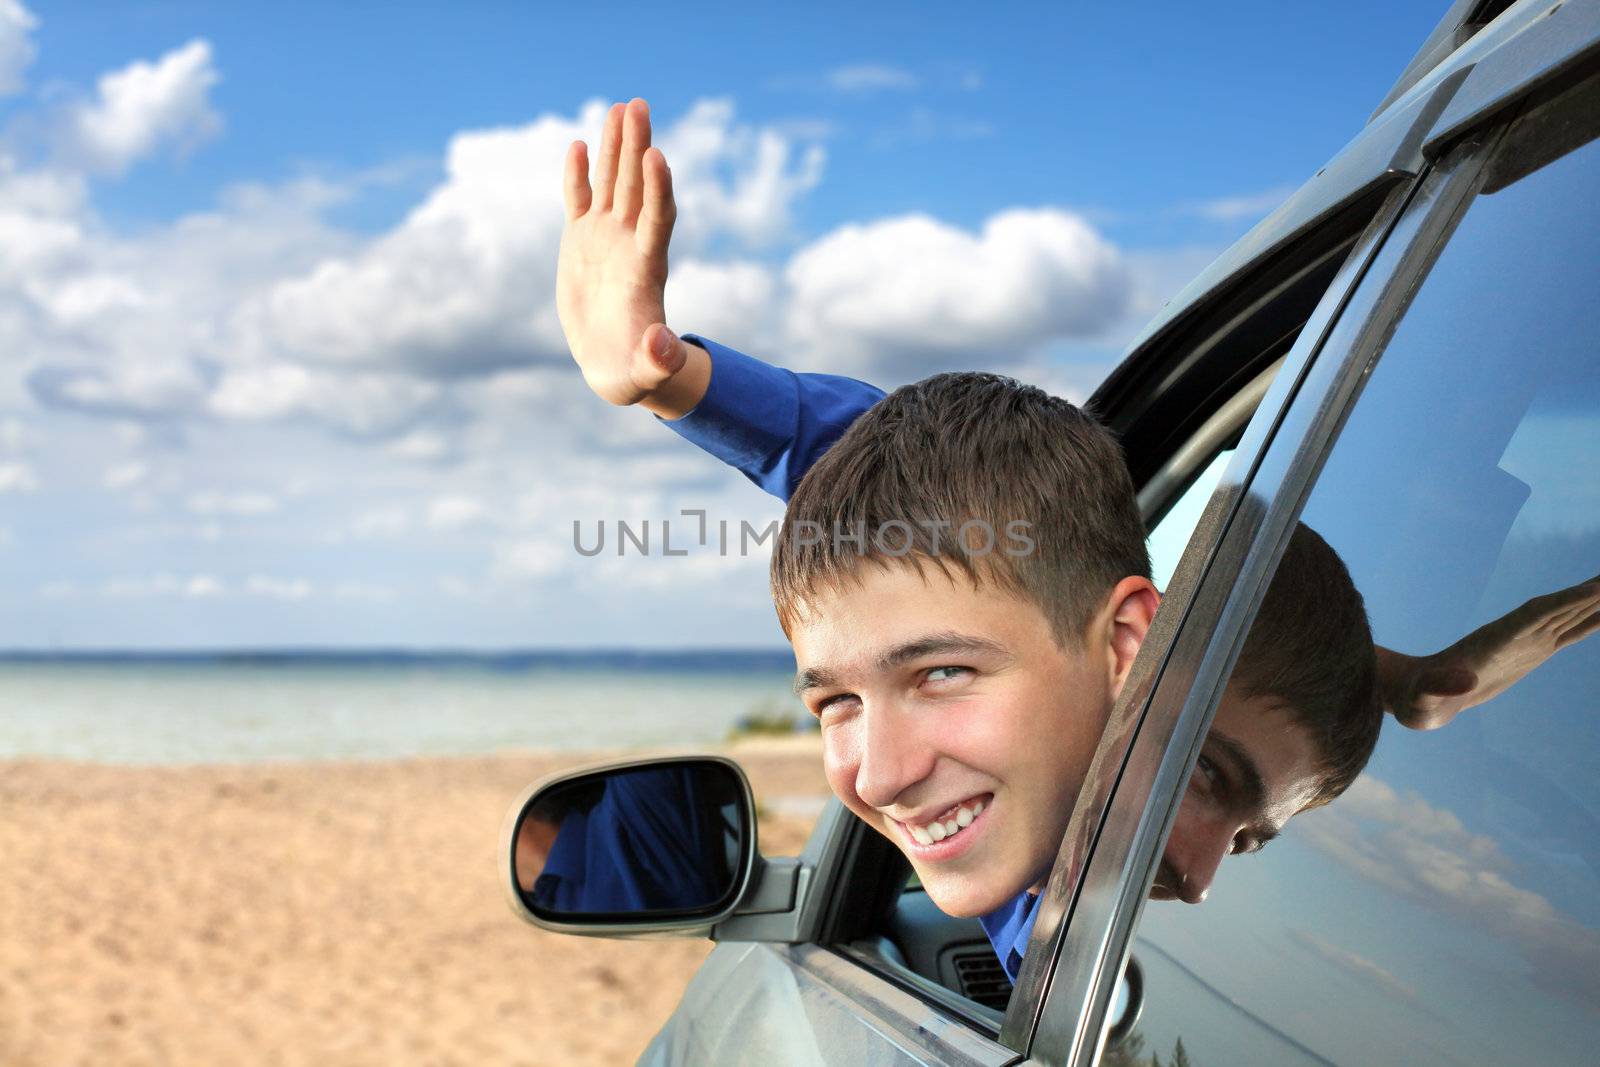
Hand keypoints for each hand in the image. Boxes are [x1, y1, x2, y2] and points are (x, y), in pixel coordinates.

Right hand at [556, 99, 708, 416]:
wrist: (617, 366)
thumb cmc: (634, 373)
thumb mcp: (644, 372)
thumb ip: (657, 359)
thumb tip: (665, 347)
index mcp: (646, 269)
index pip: (657, 220)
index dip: (658, 189)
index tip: (657, 155)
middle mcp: (630, 244)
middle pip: (638, 188)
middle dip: (639, 147)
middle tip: (639, 105)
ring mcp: (606, 239)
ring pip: (614, 184)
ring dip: (618, 147)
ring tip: (621, 107)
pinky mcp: (582, 242)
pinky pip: (581, 201)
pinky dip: (580, 175)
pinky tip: (580, 145)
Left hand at [1381, 573, 1599, 729]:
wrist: (1417, 693)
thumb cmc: (1418, 697)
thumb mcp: (1423, 697)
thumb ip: (1440, 687)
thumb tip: (1465, 681)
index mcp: (1494, 640)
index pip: (1537, 614)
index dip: (1567, 602)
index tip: (1596, 589)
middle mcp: (1515, 634)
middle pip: (1560, 607)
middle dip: (1591, 593)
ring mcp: (1526, 641)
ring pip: (1569, 616)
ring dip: (1597, 602)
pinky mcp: (1531, 652)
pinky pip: (1568, 633)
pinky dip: (1590, 621)